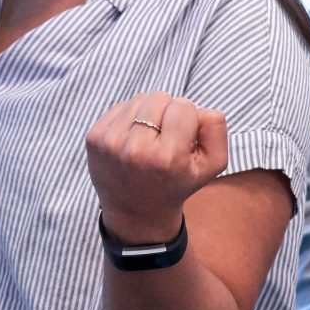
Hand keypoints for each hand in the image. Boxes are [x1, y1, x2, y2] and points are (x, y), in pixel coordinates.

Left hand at [87, 93, 228, 244]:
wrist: (136, 211)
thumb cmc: (176, 183)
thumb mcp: (211, 165)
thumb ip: (216, 130)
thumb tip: (199, 108)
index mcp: (168, 158)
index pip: (184, 106)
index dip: (189, 119)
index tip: (182, 140)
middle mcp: (136, 150)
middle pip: (160, 98)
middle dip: (168, 113)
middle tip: (165, 139)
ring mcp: (110, 143)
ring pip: (139, 99)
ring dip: (148, 114)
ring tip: (149, 140)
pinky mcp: (93, 138)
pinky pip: (120, 106)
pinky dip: (130, 118)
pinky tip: (132, 140)